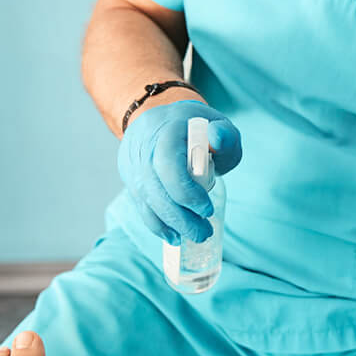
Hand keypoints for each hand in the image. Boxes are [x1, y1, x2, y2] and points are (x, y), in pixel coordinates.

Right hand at [119, 99, 241, 244]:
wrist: (161, 119)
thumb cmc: (195, 127)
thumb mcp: (215, 123)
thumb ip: (224, 134)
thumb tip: (217, 140)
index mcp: (165, 131)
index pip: (168, 165)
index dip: (186, 191)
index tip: (207, 209)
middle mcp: (143, 148)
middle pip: (155, 190)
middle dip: (180, 217)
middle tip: (204, 233)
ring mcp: (133, 165)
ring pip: (146, 201)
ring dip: (170, 224)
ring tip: (195, 236)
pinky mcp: (131, 180)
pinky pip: (141, 206)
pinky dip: (157, 225)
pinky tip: (173, 236)